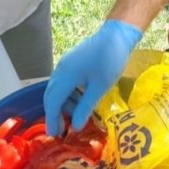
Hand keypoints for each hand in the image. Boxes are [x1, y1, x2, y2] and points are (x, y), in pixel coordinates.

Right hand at [43, 19, 141, 135]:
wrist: (117, 34)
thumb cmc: (110, 60)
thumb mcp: (100, 88)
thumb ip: (85, 107)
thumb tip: (75, 127)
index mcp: (65, 76)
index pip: (52, 102)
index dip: (51, 119)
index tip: (54, 135)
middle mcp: (61, 69)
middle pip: (51, 94)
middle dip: (54, 113)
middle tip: (62, 129)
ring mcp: (66, 63)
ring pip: (58, 87)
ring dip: (63, 103)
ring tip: (76, 115)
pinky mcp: (73, 61)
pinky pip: (64, 81)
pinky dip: (68, 93)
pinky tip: (80, 99)